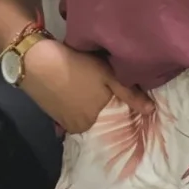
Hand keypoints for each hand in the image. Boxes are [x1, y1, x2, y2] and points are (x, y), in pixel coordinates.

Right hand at [20, 39, 154, 135]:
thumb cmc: (77, 66)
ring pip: (85, 118)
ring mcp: (65, 123)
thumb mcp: (108, 75)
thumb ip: (130, 94)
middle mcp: (82, 127)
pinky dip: (75, 109)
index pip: (117, 120)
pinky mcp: (53, 117)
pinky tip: (76, 96)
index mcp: (97, 119)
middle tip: (105, 92)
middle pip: (100, 120)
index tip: (126, 100)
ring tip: (90, 92)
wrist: (36, 61)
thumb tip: (151, 111)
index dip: (123, 109)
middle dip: (105, 110)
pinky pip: (71, 116)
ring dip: (89, 110)